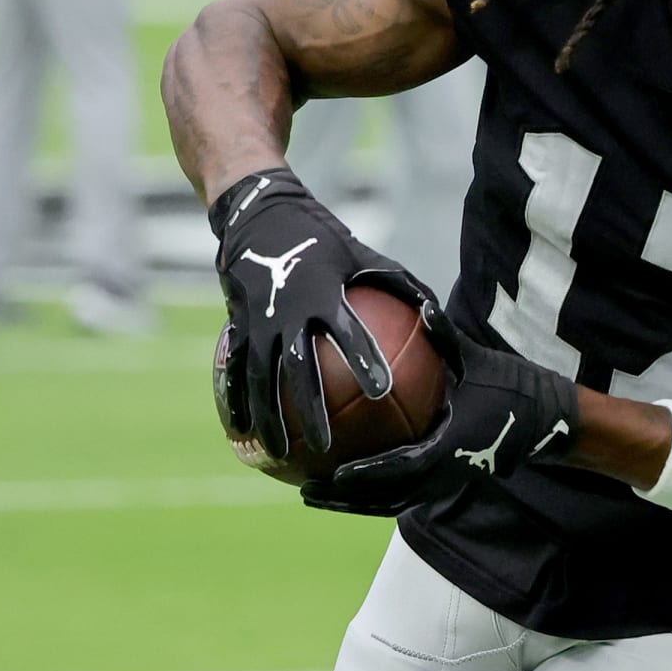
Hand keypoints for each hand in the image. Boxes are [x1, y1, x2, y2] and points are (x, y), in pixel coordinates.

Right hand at [210, 168, 428, 457]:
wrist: (257, 217)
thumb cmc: (321, 239)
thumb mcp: (362, 254)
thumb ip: (397, 284)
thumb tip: (435, 312)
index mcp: (323, 293)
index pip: (348, 331)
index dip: (364, 359)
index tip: (382, 391)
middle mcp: (288, 312)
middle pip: (300, 369)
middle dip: (312, 408)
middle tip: (329, 443)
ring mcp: (258, 322)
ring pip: (261, 380)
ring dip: (270, 418)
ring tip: (283, 453)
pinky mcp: (238, 328)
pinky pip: (237, 373)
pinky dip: (238, 403)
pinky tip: (244, 436)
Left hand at [300, 306, 579, 516]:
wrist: (544, 421)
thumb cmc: (510, 388)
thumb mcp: (477, 359)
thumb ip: (445, 335)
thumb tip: (420, 303)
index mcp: (451, 445)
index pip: (405, 466)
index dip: (370, 473)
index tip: (337, 473)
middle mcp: (446, 472)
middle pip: (388, 496)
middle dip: (345, 498)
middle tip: (305, 490)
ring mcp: (445, 482)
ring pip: (391, 502)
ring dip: (352, 504)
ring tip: (313, 495)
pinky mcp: (444, 482)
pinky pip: (402, 495)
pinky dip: (370, 494)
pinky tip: (345, 484)